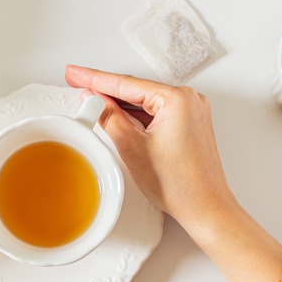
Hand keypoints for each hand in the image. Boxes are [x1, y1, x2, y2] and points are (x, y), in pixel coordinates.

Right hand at [66, 66, 281, 281]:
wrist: (205, 208)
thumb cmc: (179, 185)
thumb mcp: (132, 148)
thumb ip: (109, 118)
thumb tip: (96, 102)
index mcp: (176, 99)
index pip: (125, 83)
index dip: (94, 78)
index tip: (76, 74)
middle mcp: (188, 100)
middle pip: (136, 90)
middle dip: (106, 90)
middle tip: (79, 85)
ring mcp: (192, 112)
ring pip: (146, 102)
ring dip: (121, 105)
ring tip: (93, 104)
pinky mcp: (190, 124)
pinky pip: (157, 113)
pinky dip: (137, 116)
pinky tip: (119, 118)